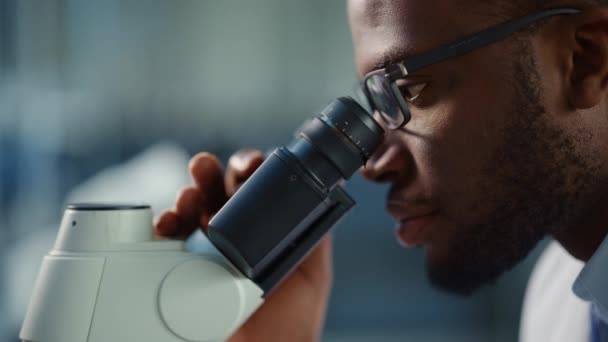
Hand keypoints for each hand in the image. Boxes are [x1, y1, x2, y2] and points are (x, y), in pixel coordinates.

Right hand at [155, 150, 332, 341]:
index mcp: (261, 230)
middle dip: (210, 172)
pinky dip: (162, 225)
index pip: (250, 189)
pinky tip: (167, 222)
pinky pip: (165, 241)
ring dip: (186, 193)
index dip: (246, 169)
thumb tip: (325, 193)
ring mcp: (204, 252)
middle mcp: (230, 235)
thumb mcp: (312, 272)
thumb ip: (315, 235)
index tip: (249, 165)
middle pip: (215, 191)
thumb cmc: (291, 323)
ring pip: (190, 210)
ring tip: (188, 196)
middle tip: (206, 167)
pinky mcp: (180, 271)